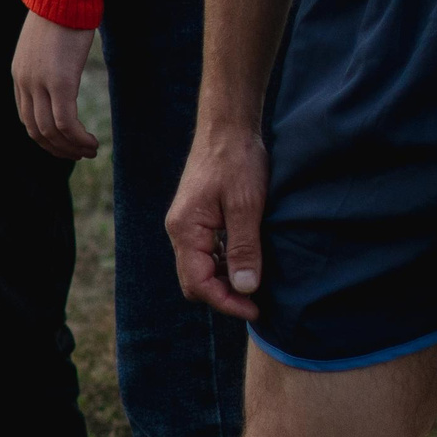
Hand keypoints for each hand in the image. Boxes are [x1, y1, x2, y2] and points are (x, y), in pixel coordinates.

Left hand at [11, 12, 98, 159]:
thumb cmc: (63, 9)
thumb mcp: (48, 39)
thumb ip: (49, 58)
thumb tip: (62, 62)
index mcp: (20, 75)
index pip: (26, 117)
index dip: (44, 136)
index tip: (63, 143)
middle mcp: (25, 83)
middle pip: (35, 130)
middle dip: (56, 148)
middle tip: (78, 154)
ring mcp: (40, 83)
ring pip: (50, 131)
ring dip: (70, 147)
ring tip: (89, 151)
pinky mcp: (60, 81)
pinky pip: (65, 122)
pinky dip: (77, 138)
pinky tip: (91, 142)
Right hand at [165, 123, 269, 319]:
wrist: (228, 127)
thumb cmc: (237, 160)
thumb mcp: (247, 205)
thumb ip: (244, 248)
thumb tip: (246, 288)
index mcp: (185, 231)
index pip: (198, 283)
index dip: (226, 302)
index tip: (255, 309)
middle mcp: (180, 233)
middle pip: (194, 282)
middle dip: (223, 296)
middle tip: (256, 300)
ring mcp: (187, 227)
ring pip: (200, 269)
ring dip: (225, 281)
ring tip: (256, 282)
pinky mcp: (198, 220)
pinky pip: (206, 254)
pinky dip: (225, 264)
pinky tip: (247, 260)